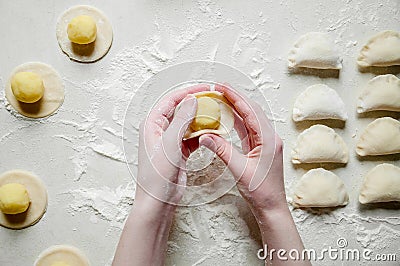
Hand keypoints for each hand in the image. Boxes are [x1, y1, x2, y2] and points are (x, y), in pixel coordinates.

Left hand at [134, 84, 207, 211]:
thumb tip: (191, 100)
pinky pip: (192, 137)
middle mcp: (159, 130)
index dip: (188, 92)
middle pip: (180, 110)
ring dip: (200, 119)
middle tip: (212, 100)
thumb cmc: (156, 176)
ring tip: (215, 114)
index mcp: (151, 124)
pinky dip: (202, 134)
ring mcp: (170, 141)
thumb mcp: (170, 144)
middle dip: (196, 104)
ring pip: (187, 123)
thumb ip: (181, 120)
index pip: (170, 100)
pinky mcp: (178, 151)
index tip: (204, 88)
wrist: (158, 201)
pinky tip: (212, 132)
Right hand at [199, 84, 286, 218]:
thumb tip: (205, 135)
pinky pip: (248, 130)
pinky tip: (228, 117)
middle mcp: (270, 137)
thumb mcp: (239, 170)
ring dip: (236, 108)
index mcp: (268, 139)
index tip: (222, 86)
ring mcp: (266, 142)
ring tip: (221, 99)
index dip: (235, 97)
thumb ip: (222, 150)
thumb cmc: (261, 191)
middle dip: (236, 98)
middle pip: (251, 111)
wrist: (271, 207)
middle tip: (219, 89)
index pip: (250, 112)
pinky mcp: (261, 148)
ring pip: (250, 119)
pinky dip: (237, 121)